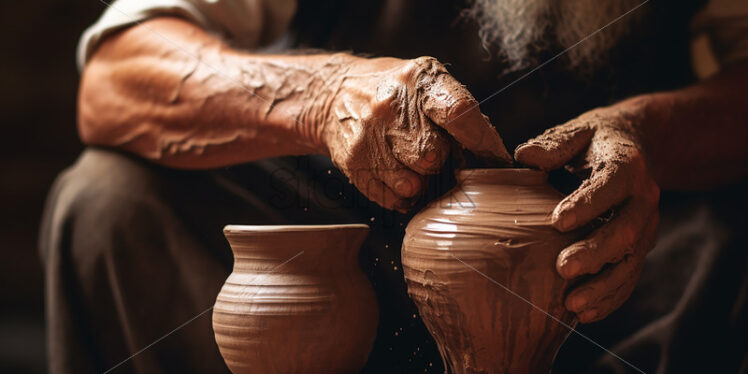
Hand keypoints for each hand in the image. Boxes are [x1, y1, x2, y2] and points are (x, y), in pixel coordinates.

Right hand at [317, 55, 510, 210]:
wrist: (334, 95)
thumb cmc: (394, 91)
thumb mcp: (425, 81)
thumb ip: (456, 111)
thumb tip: (490, 156)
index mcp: (418, 80)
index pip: (459, 113)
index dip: (483, 141)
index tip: (495, 159)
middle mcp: (389, 107)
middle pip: (433, 156)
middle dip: (440, 160)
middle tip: (433, 152)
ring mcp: (368, 137)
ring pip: (413, 184)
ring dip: (420, 181)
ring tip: (412, 163)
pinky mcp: (354, 163)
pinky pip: (393, 199)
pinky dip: (402, 195)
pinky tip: (396, 173)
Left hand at [515, 105, 659, 322]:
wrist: (636, 147)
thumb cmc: (593, 141)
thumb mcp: (577, 131)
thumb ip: (554, 144)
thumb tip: (525, 158)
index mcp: (626, 164)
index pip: (610, 185)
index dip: (587, 204)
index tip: (557, 221)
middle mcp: (644, 198)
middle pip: (626, 230)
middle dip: (595, 252)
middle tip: (563, 268)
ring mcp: (646, 226)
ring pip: (631, 261)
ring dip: (604, 286)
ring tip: (573, 304)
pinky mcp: (640, 247)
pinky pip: (630, 277)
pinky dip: (610, 298)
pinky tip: (585, 314)